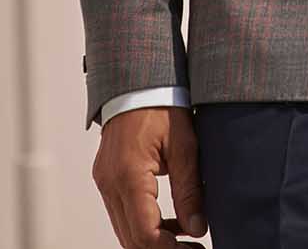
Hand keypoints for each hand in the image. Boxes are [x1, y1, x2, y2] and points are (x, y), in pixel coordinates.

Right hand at [91, 106, 206, 246]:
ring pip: (125, 229)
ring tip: (186, 238)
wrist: (139, 81)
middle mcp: (110, 183)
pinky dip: (144, 224)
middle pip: (130, 238)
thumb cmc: (163, 105)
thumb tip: (198, 228)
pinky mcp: (107, 178)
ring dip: (153, 239)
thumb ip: (190, 190)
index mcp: (129, 175)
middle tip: (193, 248)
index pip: (144, 232)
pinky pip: (122, 213)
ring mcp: (105, 181)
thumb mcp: (185, 146)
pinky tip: (171, 221)